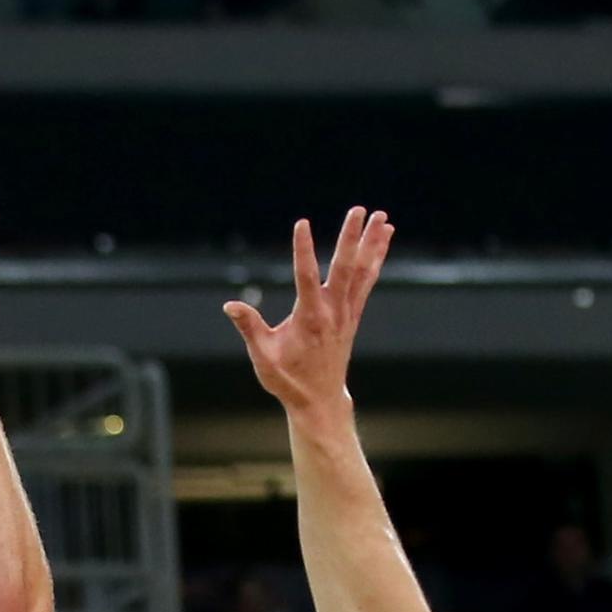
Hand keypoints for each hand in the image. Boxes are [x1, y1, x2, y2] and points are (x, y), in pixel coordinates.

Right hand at [223, 207, 394, 414]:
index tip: (302, 224)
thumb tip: (230, 306)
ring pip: (363, 272)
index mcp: (310, 318)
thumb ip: (250, 328)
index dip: (304, 250)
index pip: (306, 277)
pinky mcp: (353, 316)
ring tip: (382, 216)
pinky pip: (367, 282)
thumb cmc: (288, 380)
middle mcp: (334, 312)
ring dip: (372, 243)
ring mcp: (348, 313)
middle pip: (346, 268)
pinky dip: (375, 260)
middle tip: (357, 210)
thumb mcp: (263, 357)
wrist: (320, 401)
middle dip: (351, 238)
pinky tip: (381, 242)